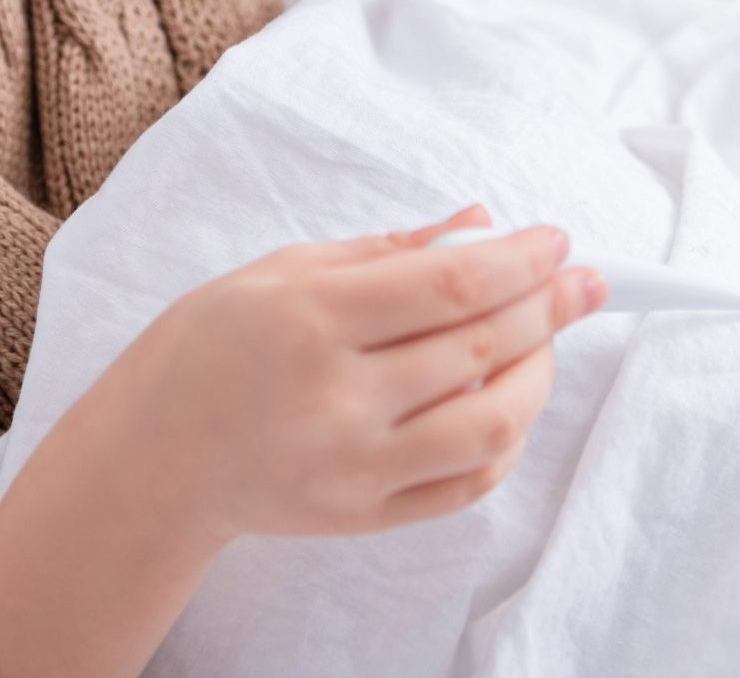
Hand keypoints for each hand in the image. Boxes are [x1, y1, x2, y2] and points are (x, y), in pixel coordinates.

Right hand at [113, 202, 606, 545]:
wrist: (155, 452)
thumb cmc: (208, 344)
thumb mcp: (277, 270)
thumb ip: (383, 251)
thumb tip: (477, 222)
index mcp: (310, 317)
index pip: (447, 284)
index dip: (518, 260)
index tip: (557, 239)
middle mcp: (337, 395)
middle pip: (479, 346)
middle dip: (548, 306)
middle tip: (584, 279)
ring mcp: (356, 464)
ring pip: (492, 423)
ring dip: (538, 375)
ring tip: (547, 339)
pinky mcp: (366, 517)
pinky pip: (468, 483)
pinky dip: (505, 438)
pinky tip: (509, 398)